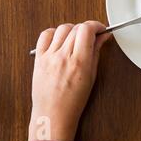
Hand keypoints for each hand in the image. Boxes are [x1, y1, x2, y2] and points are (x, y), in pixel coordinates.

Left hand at [28, 21, 110, 140]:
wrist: (53, 114)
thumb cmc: (73, 100)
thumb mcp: (91, 76)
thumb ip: (96, 52)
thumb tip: (102, 38)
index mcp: (79, 62)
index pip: (87, 29)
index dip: (96, 25)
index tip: (100, 29)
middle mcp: (63, 56)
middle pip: (76, 27)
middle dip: (87, 29)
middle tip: (91, 36)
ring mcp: (49, 56)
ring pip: (62, 28)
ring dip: (72, 30)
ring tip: (76, 39)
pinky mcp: (38, 58)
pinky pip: (45, 35)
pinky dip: (54, 33)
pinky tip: (60, 40)